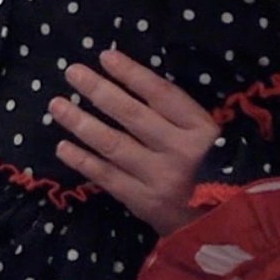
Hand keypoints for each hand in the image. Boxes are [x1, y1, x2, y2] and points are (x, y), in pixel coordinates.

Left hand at [52, 50, 219, 234]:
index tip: (106, 57)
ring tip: (57, 105)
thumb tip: (130, 80)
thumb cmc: (209, 167)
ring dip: (82, 123)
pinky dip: (83, 161)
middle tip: (73, 73)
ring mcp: (160, 178)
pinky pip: (107, 177)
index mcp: (201, 129)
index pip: (162, 94)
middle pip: (133, 116)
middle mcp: (180, 152)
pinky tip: (63, 146)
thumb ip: (177, 113)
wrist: (222, 222)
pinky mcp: (143, 202)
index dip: (132, 74)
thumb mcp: (208, 135)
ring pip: (114, 145)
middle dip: (100, 91)